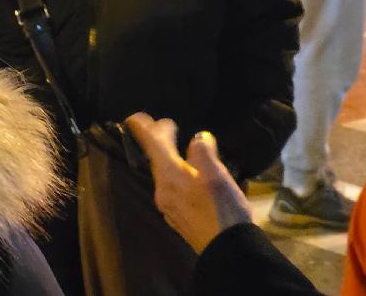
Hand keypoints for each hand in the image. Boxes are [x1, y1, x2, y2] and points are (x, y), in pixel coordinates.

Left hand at [125, 112, 251, 253]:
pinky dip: (176, 174)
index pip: (152, 145)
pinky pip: (172, 188)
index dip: (146, 128)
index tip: (139, 116)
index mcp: (170, 175)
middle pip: (157, 159)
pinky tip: (188, 176)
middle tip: (165, 126)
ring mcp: (168, 206)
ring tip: (179, 148)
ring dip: (169, 158)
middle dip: (159, 141)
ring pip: (164, 175)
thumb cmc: (222, 207)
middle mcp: (163, 190)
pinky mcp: (178, 217)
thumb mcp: (216, 173)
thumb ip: (203, 151)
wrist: (226, 249)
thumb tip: (198, 138)